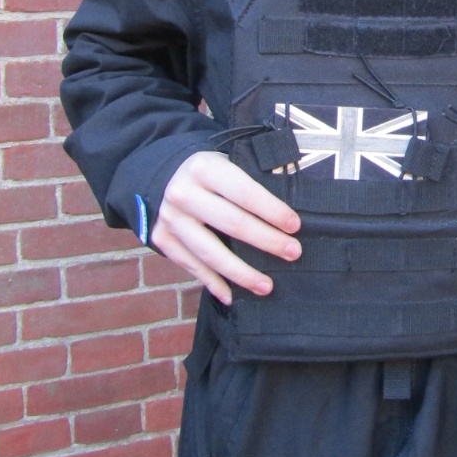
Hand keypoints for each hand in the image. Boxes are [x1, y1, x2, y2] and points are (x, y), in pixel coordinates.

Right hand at [152, 150, 300, 304]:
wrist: (165, 177)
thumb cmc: (210, 173)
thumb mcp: (228, 161)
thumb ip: (255, 177)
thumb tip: (293, 200)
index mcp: (204, 168)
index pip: (244, 192)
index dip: (272, 211)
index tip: (295, 226)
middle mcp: (183, 193)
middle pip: (231, 223)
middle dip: (266, 241)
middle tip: (293, 253)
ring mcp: (170, 219)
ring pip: (210, 253)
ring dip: (241, 272)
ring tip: (266, 286)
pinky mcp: (162, 239)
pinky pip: (191, 266)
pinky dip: (213, 283)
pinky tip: (231, 296)